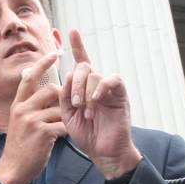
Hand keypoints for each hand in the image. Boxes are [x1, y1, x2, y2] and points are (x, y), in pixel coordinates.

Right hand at [0, 52, 66, 183]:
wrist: (13, 168)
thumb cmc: (20, 146)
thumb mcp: (19, 122)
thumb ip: (29, 107)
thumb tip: (44, 91)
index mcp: (17, 104)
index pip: (30, 77)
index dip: (43, 64)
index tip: (55, 53)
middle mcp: (22, 109)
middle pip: (50, 90)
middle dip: (63, 96)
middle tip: (69, 106)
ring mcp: (32, 120)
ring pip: (59, 108)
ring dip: (67, 117)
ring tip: (66, 125)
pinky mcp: (42, 132)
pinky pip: (63, 124)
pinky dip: (68, 130)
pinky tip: (65, 136)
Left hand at [60, 30, 140, 177]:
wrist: (103, 152)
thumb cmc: (87, 134)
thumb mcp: (67, 114)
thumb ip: (64, 95)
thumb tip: (64, 79)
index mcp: (83, 87)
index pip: (79, 61)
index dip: (76, 46)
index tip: (69, 31)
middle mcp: (96, 84)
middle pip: (83, 66)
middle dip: (75, 83)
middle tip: (74, 104)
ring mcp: (109, 89)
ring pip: (94, 74)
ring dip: (85, 93)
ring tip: (86, 112)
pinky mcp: (120, 94)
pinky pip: (111, 80)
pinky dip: (101, 88)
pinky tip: (96, 101)